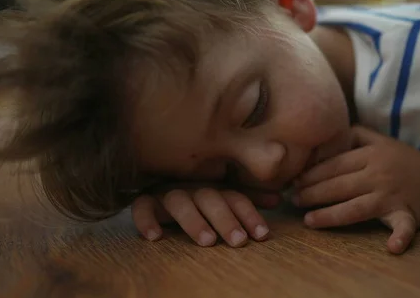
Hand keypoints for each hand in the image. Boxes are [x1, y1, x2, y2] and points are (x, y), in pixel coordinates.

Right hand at [131, 184, 281, 246]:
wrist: (155, 179)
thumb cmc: (198, 197)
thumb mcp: (223, 198)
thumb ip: (247, 200)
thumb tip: (278, 199)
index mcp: (214, 187)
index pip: (235, 198)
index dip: (249, 214)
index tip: (262, 235)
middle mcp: (193, 187)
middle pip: (210, 199)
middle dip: (226, 219)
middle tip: (238, 241)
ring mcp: (168, 192)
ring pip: (179, 201)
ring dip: (194, 220)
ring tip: (208, 241)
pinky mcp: (145, 200)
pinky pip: (142, 207)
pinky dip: (147, 219)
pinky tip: (155, 237)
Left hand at [292, 126, 419, 253]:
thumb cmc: (401, 160)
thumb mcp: (377, 140)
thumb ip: (350, 136)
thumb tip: (319, 143)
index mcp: (371, 155)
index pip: (335, 165)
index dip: (311, 174)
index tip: (293, 181)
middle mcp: (380, 174)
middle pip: (340, 186)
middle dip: (313, 194)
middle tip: (293, 201)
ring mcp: (393, 195)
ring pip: (357, 208)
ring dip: (332, 215)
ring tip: (309, 221)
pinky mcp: (408, 214)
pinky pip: (404, 227)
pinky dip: (401, 237)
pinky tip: (392, 248)